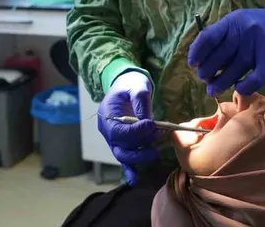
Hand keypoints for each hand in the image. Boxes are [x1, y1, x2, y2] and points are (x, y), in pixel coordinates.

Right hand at [97, 71, 157, 185]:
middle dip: (139, 145)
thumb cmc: (131, 84)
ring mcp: (112, 138)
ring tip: (154, 154)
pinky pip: (124, 158)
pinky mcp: (121, 143)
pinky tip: (134, 180)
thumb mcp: (137, 86)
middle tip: (157, 136)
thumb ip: (141, 102)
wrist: (126, 85)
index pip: (118, 130)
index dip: (135, 132)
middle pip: (120, 146)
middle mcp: (106, 129)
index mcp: (107, 113)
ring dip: (138, 157)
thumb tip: (147, 122)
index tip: (151, 125)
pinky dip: (129, 170)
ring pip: (122, 154)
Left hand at [188, 7, 264, 95]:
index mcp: (234, 21)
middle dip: (207, 71)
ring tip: (213, 91)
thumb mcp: (246, 22)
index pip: (208, 36)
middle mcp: (244, 32)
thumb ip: (228, 36)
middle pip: (218, 56)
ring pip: (232, 70)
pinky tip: (239, 89)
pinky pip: (253, 79)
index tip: (193, 64)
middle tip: (205, 80)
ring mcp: (258, 46)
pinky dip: (244, 87)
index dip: (197, 52)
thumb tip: (205, 57)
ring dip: (220, 83)